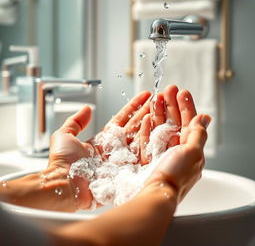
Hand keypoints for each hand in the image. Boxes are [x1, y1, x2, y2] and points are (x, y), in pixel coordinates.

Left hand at [47, 91, 150, 209]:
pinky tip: (161, 131)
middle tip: (159, 100)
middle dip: (147, 112)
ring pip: (141, 138)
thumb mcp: (64, 136)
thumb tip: (87, 108)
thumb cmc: (62, 163)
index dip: (133, 107)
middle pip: (135, 127)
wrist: (65, 186)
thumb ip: (76, 121)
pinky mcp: (128, 172)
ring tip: (163, 110)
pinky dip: (151, 143)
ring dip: (152, 124)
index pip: (122, 119)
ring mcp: (123, 160)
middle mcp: (115, 149)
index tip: (145, 96)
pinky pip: (143, 155)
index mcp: (103, 140)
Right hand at [138, 85, 210, 202]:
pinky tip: (147, 117)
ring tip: (156, 98)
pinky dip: (148, 126)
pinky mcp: (149, 156)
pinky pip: (148, 138)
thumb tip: (205, 117)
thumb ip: (198, 133)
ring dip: (159, 112)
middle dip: (171, 105)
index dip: (186, 106)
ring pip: (161, 127)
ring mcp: (162, 152)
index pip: (189, 122)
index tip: (181, 92)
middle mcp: (177, 149)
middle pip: (174, 121)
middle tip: (168, 89)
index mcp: (190, 148)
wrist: (155, 194)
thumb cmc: (176, 175)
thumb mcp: (193, 152)